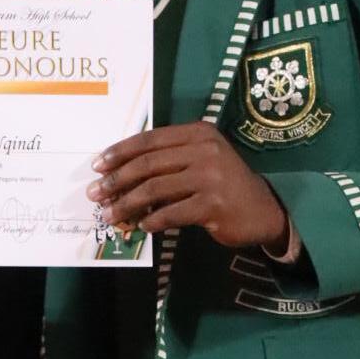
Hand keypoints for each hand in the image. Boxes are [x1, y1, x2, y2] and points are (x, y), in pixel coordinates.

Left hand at [87, 121, 288, 250]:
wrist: (264, 210)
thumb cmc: (224, 184)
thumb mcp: (200, 160)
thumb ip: (168, 160)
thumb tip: (119, 174)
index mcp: (198, 133)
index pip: (149, 140)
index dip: (120, 152)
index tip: (97, 166)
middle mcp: (205, 150)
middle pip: (148, 164)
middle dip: (116, 180)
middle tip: (95, 194)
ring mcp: (211, 177)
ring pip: (155, 189)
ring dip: (127, 203)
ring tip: (110, 214)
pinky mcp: (213, 205)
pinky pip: (171, 213)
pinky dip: (152, 220)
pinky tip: (141, 225)